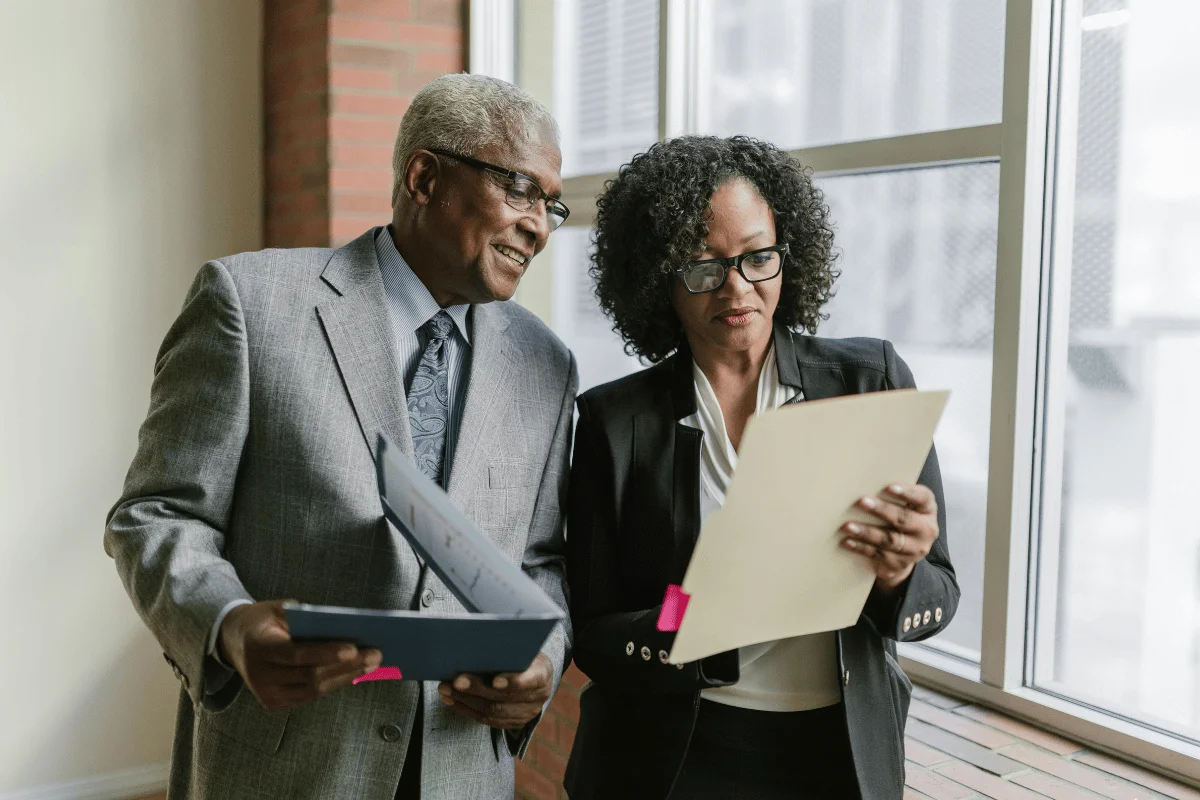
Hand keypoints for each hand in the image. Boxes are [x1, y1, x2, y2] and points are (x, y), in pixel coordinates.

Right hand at [218, 599, 381, 711]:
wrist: (233, 641)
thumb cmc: (264, 620)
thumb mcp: (278, 609)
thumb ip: (305, 619)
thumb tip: (344, 629)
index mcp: (259, 647)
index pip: (295, 654)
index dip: (325, 653)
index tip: (353, 648)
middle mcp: (259, 675)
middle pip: (310, 675)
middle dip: (347, 666)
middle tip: (375, 655)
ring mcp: (265, 693)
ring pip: (313, 690)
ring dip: (346, 677)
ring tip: (372, 664)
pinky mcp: (273, 703)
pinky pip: (309, 696)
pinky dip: (333, 684)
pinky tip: (354, 673)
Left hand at [436, 651, 553, 729]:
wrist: (533, 672)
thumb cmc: (521, 653)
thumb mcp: (520, 645)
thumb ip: (505, 648)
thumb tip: (474, 642)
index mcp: (543, 673)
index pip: (532, 680)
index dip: (514, 682)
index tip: (495, 681)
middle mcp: (538, 697)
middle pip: (504, 698)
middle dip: (477, 690)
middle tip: (456, 681)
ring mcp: (526, 713)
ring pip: (492, 712)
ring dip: (465, 701)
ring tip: (445, 689)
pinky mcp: (513, 723)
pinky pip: (486, 720)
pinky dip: (466, 709)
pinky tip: (450, 700)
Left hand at [839, 483, 939, 591]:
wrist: (903, 554)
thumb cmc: (899, 519)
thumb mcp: (904, 505)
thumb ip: (892, 495)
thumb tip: (863, 479)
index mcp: (928, 510)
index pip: (922, 498)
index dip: (907, 493)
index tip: (889, 487)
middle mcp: (926, 530)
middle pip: (903, 519)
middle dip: (881, 510)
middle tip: (861, 501)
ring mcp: (914, 549)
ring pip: (889, 539)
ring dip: (866, 532)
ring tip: (848, 525)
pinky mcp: (899, 563)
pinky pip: (878, 554)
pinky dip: (860, 547)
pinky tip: (847, 541)